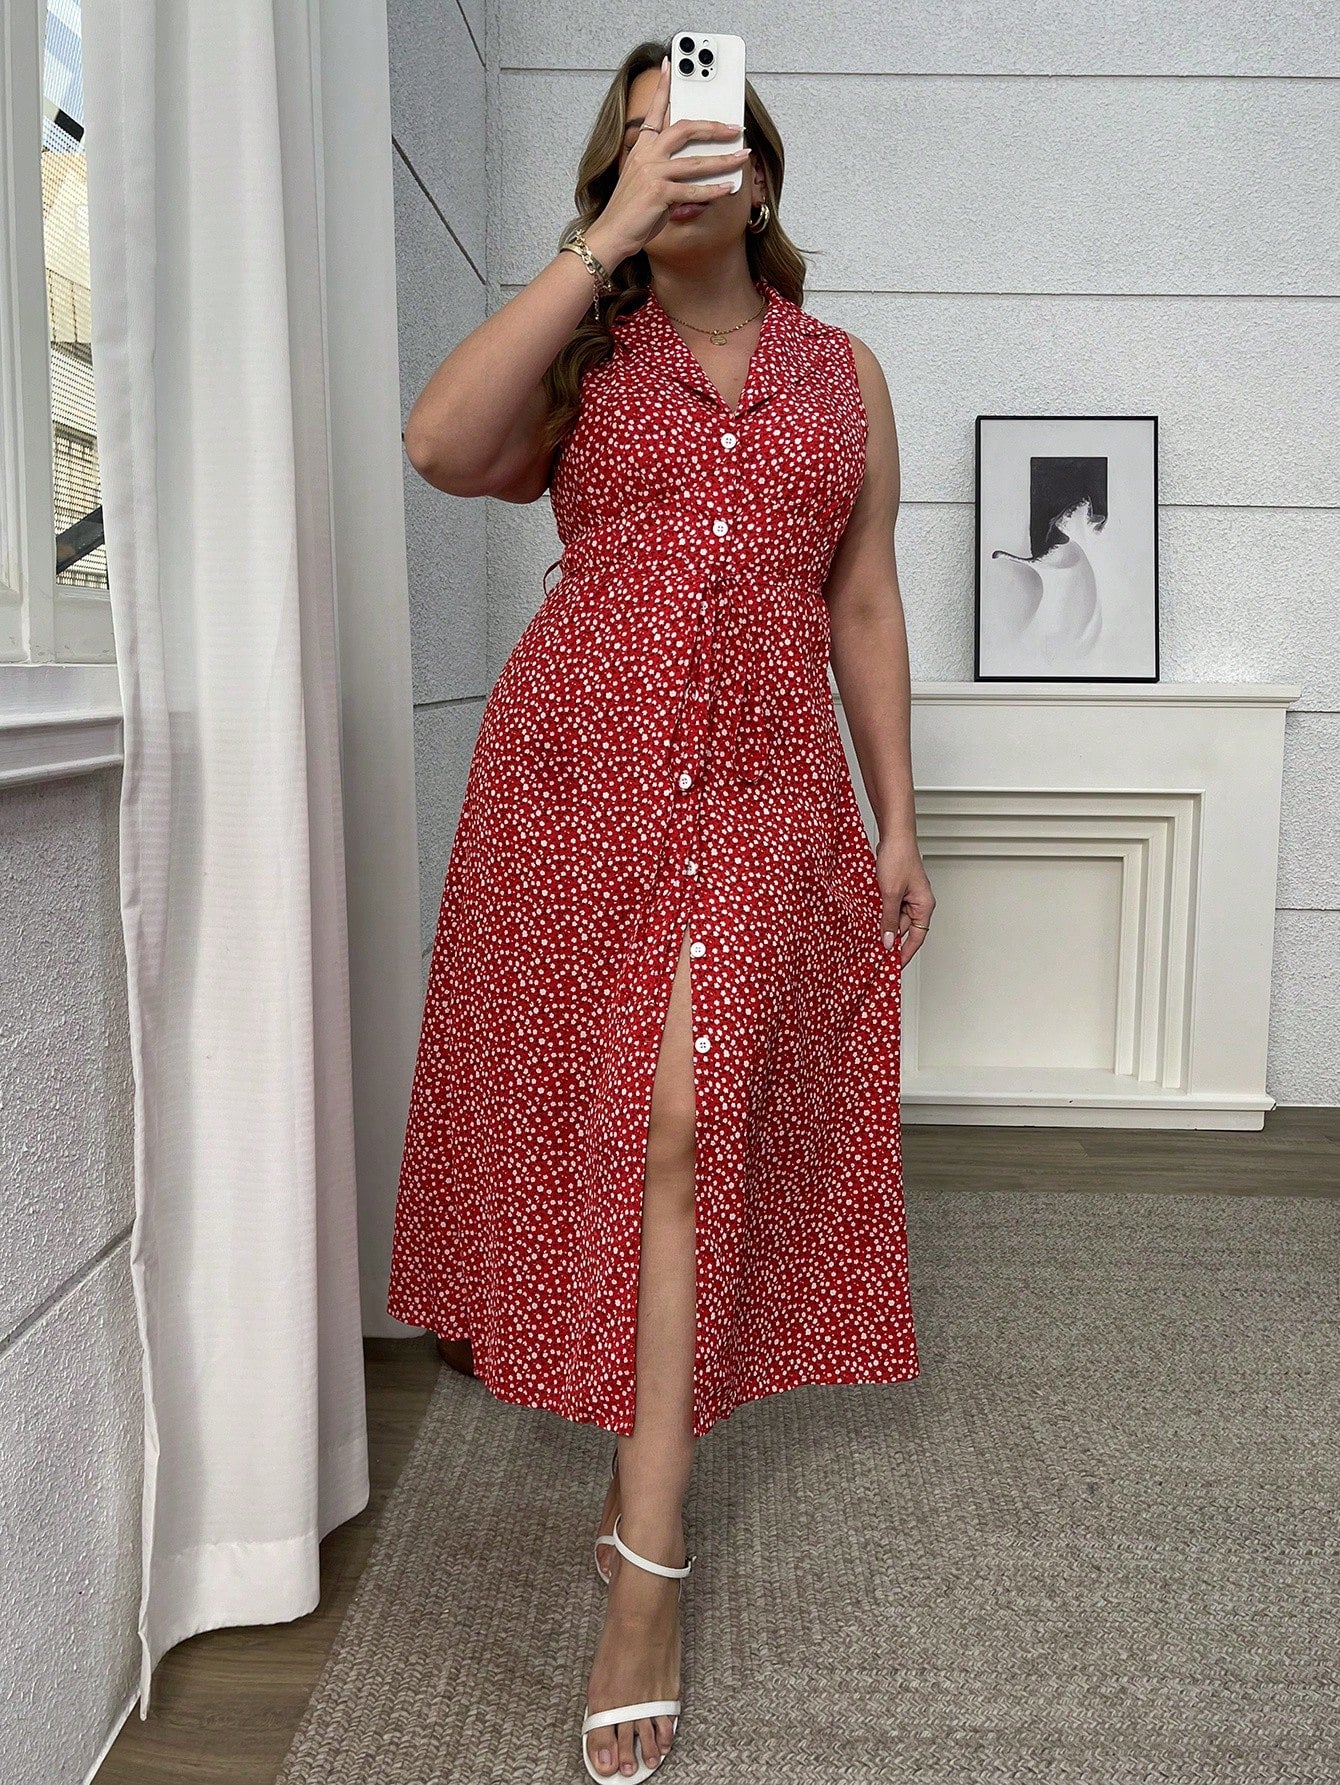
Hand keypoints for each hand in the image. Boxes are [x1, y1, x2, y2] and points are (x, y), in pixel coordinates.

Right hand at [585, 56, 750, 268]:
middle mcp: (647, 155)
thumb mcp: (646, 182)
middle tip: (733, 127)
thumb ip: (667, 170)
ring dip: (723, 159)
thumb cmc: (631, 211)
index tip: (670, 65)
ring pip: (695, 162)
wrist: (612, 234)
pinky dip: (713, 190)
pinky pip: (693, 190)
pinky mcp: (659, 194)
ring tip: (742, 156)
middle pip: (683, 129)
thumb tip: (696, 171)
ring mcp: (653, 173)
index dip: (663, 87)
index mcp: (642, 148)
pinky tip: (728, 187)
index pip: (654, 111)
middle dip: (712, 127)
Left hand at [875, 834, 934, 964]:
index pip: (917, 938)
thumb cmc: (898, 857)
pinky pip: (889, 907)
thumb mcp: (890, 894)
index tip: (893, 966)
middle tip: (873, 951)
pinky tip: (867, 916)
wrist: (893, 834)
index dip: (905, 954)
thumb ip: (889, 919)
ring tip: (867, 932)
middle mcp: (918, 902)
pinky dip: (879, 913)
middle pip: (904, 929)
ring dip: (882, 924)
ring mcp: (907, 895)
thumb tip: (888, 941)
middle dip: (890, 938)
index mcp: (924, 905)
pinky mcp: (896, 889)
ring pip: (894, 918)